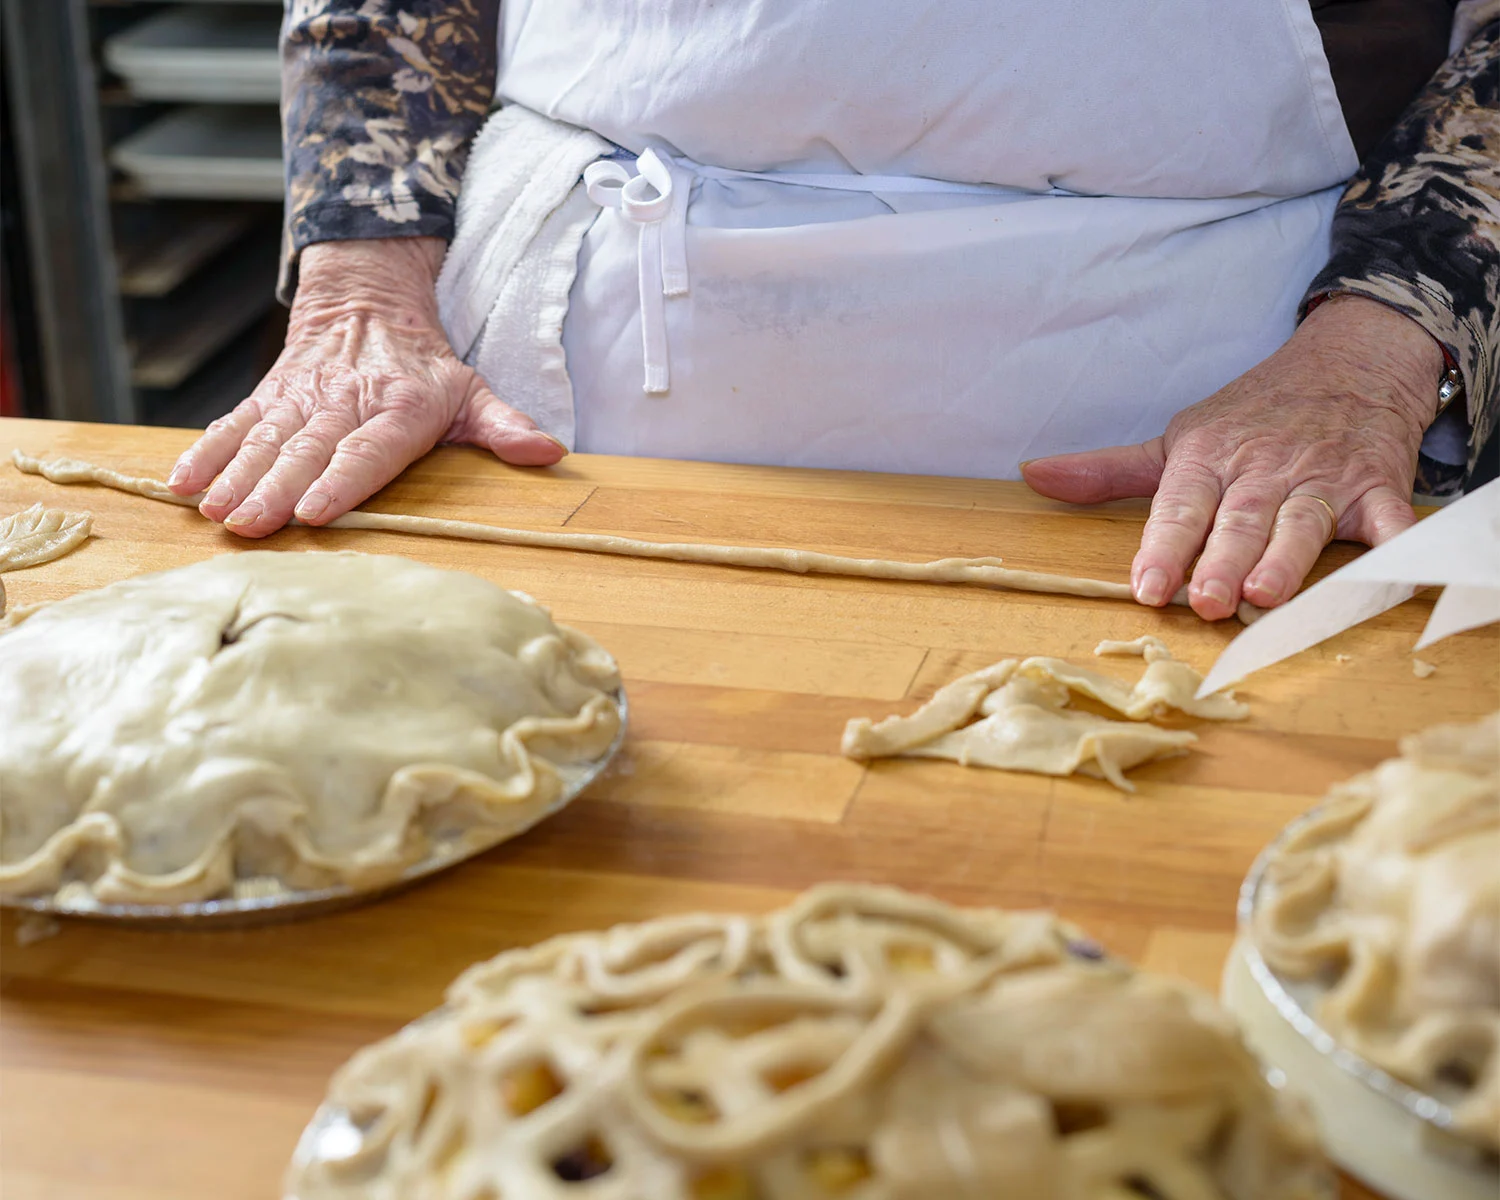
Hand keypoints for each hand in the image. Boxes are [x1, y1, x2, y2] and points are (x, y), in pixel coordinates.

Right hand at [167, 237, 566, 536]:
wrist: (367, 300)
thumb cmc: (425, 366)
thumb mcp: (472, 390)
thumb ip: (504, 427)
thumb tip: (549, 452)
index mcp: (397, 408)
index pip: (368, 450)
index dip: (343, 481)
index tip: (317, 512)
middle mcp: (343, 402)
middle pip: (308, 450)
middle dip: (276, 489)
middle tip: (251, 525)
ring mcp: (300, 399)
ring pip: (264, 440)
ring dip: (236, 477)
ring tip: (216, 513)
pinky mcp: (268, 397)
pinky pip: (232, 424)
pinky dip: (206, 452)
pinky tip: (182, 484)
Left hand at [1021, 296, 1443, 618]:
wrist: (1350, 361)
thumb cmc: (1252, 415)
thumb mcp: (1178, 439)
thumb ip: (1110, 472)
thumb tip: (1034, 475)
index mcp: (1209, 460)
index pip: (1180, 506)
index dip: (1163, 546)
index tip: (1147, 585)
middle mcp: (1263, 470)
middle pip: (1240, 521)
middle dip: (1222, 561)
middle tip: (1206, 602)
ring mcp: (1324, 479)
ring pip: (1303, 522)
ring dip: (1287, 558)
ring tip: (1266, 594)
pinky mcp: (1380, 487)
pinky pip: (1393, 519)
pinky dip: (1399, 546)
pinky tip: (1395, 572)